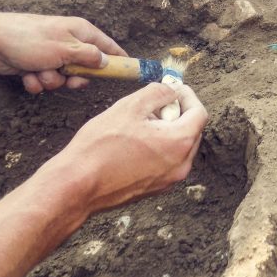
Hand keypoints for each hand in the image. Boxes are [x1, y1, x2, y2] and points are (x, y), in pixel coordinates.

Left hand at [0, 11, 126, 93]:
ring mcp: (51, 54)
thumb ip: (89, 57)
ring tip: (40, 72)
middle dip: (75, 78)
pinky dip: (36, 81)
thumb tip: (106, 61)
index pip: (108, 46)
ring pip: (63, 78)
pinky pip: (45, 80)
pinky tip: (26, 75)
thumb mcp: (65, 49)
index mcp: (80, 32)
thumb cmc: (29, 40)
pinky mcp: (36, 65)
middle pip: (85, 68)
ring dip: (52, 80)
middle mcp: (68, 42)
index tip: (128, 72)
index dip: (118, 59)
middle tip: (70, 80)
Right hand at [52, 83, 208, 212]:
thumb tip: (171, 90)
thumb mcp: (130, 107)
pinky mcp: (155, 188)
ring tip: (142, 122)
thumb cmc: (100, 147)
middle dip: (178, 113)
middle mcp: (181, 165)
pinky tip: (136, 141)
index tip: (175, 88)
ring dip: (168, 130)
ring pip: (180, 147)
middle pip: (192, 130)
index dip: (188, 96)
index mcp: (179, 143)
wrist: (76, 185)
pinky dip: (161, 147)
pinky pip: (168, 161)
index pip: (199, 113)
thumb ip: (158, 93)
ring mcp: (169, 180)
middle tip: (156, 103)